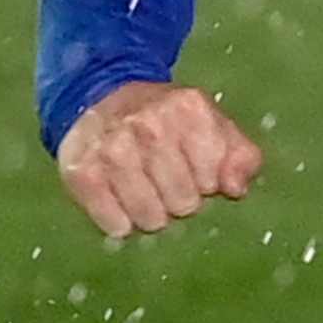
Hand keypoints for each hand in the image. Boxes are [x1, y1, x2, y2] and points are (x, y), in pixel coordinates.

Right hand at [57, 81, 259, 238]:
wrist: (99, 98)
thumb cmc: (165, 121)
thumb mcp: (212, 125)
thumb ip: (240, 155)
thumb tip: (235, 189)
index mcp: (188, 109)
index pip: (214, 180)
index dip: (206, 182)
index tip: (193, 168)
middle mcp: (148, 125)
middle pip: (184, 203)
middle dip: (179, 199)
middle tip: (164, 179)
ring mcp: (112, 148)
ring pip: (151, 218)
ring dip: (150, 213)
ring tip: (143, 190)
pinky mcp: (82, 171)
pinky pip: (115, 225)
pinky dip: (120, 221)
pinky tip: (119, 201)